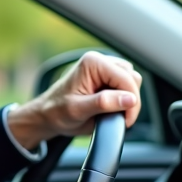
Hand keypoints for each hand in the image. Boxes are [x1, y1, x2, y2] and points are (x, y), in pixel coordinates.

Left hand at [6, 51, 141, 151]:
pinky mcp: (108, 78)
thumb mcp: (78, 110)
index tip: (126, 120)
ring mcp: (105, 69)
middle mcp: (100, 61)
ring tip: (112, 114)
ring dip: (127, 101)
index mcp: (93, 63)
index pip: (127, 79)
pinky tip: (112, 109)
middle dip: (130, 101)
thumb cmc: (57, 111)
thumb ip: (104, 103)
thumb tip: (129, 99)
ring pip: (132, 82)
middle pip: (133, 79)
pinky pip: (127, 86)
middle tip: (119, 119)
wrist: (48, 115)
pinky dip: (124, 100)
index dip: (131, 101)